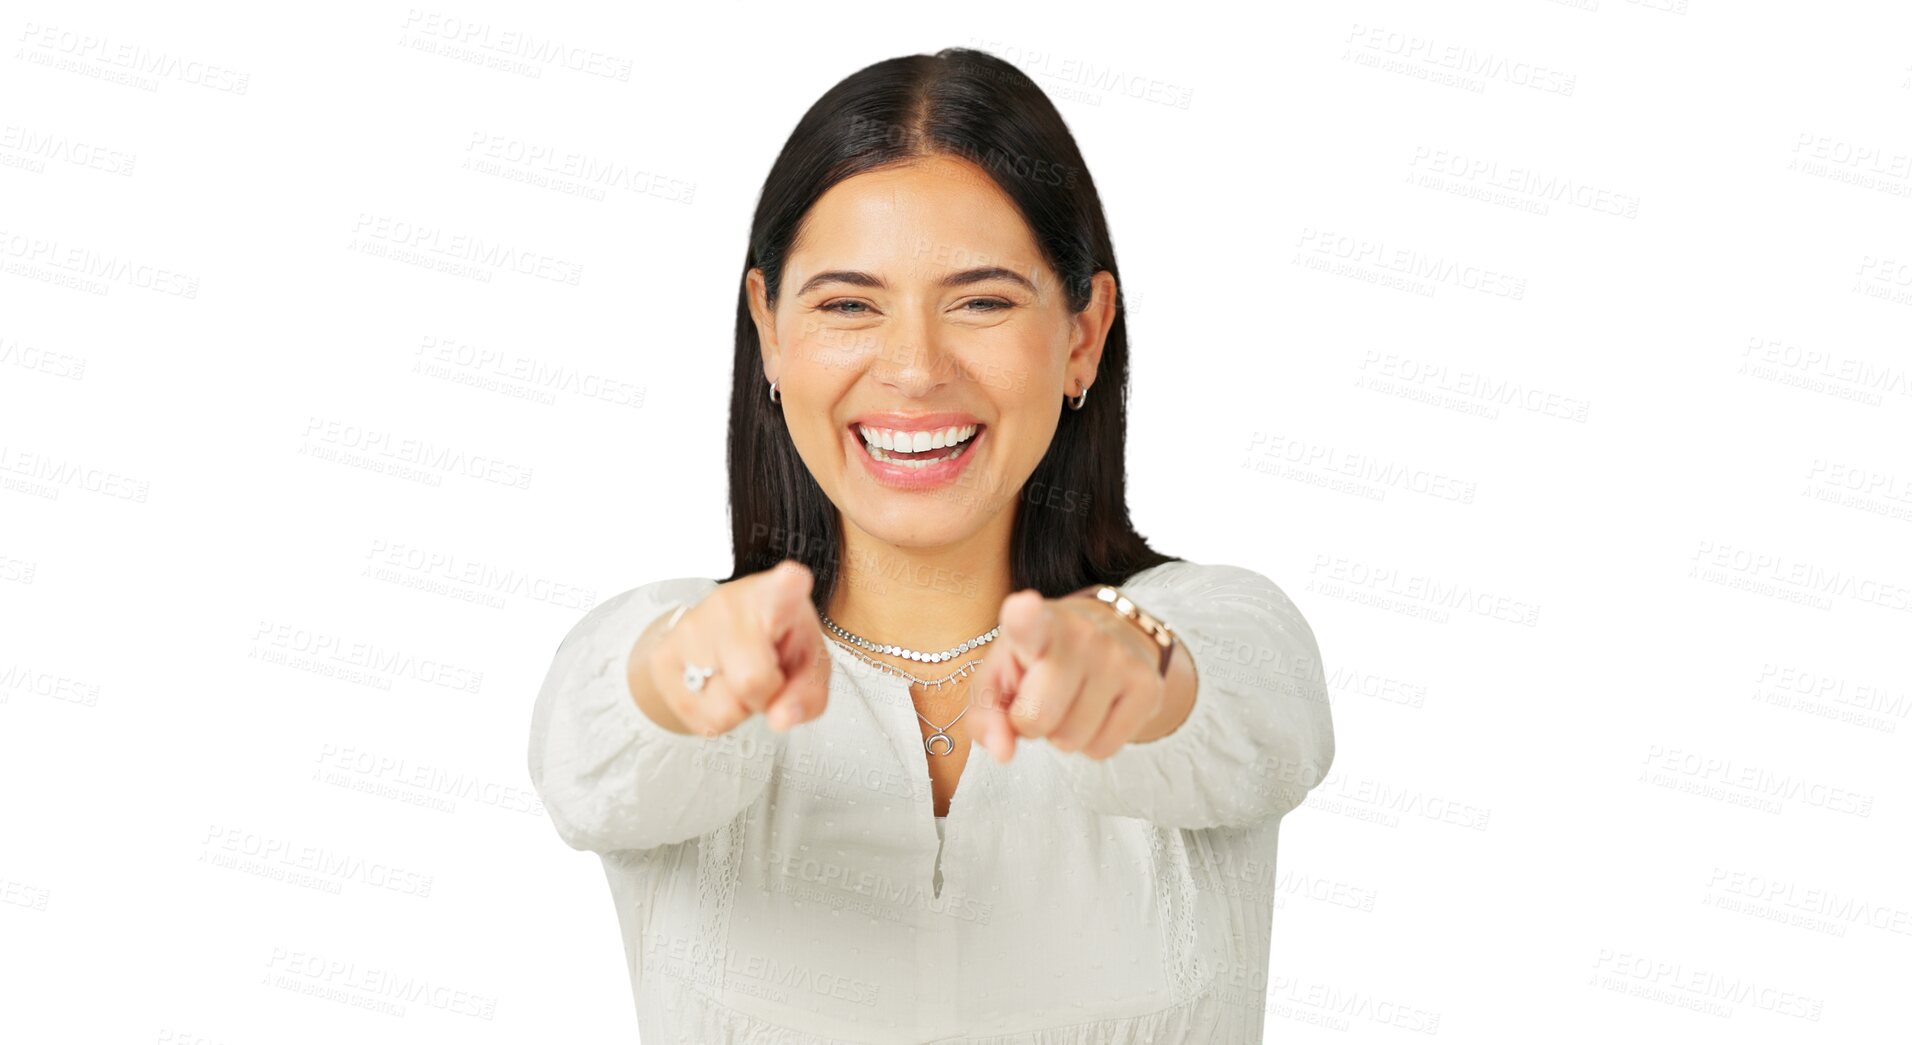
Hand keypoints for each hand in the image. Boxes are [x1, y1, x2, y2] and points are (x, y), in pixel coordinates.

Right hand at [641, 560, 829, 736]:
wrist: (717, 634)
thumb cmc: (775, 642)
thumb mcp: (807, 663)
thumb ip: (809, 693)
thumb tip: (780, 720)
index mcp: (774, 596)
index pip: (782, 589)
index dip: (788, 585)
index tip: (793, 579)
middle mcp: (727, 606)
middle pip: (752, 680)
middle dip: (766, 695)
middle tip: (767, 675)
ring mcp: (690, 629)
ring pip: (726, 711)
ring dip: (741, 709)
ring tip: (739, 676)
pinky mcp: (663, 658)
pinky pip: (703, 722)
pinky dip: (718, 717)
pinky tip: (719, 686)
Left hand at [968, 588, 1169, 761]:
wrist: (1113, 636)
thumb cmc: (1040, 662)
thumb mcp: (1000, 677)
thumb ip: (984, 715)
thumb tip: (1003, 753)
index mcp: (1037, 624)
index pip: (1028, 622)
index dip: (1023, 618)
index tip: (1022, 608)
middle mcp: (1082, 635)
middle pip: (1038, 717)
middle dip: (1030, 724)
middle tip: (1039, 698)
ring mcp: (1119, 660)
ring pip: (1071, 740)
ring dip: (1062, 734)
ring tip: (1071, 700)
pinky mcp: (1148, 687)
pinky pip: (1102, 749)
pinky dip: (1092, 742)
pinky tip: (1097, 710)